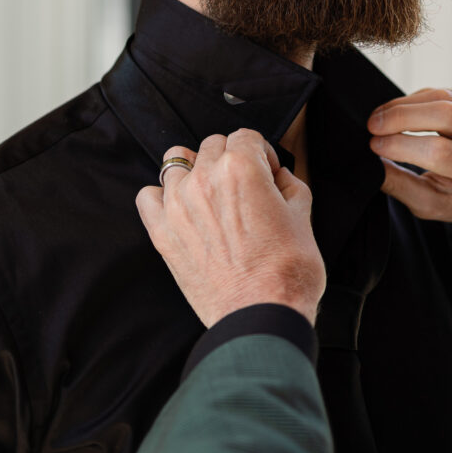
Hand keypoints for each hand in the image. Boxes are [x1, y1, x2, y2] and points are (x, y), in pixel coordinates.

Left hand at [136, 129, 325, 326]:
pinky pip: (147, 196)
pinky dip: (161, 197)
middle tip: (244, 186)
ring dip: (195, 171)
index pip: (246, 136)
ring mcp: (178, 205)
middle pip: (212, 145)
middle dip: (231, 159)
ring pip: (176, 162)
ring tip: (211, 194)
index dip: (261, 153)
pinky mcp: (162, 232)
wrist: (260, 316)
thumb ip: (289, 184)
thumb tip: (280, 175)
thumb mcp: (304, 217)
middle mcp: (205, 179)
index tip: (266, 170)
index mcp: (241, 169)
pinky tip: (181, 209)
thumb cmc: (285, 273)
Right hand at [368, 88, 451, 228]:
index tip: (374, 146)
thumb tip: (370, 163)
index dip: (400, 146)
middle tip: (372, 125)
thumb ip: (400, 186)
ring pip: (441, 96)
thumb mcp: (432, 205)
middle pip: (444, 114)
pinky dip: (415, 100)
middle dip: (401, 116)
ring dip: (403, 105)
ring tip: (380, 118)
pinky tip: (399, 112)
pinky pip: (442, 92)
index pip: (439, 151)